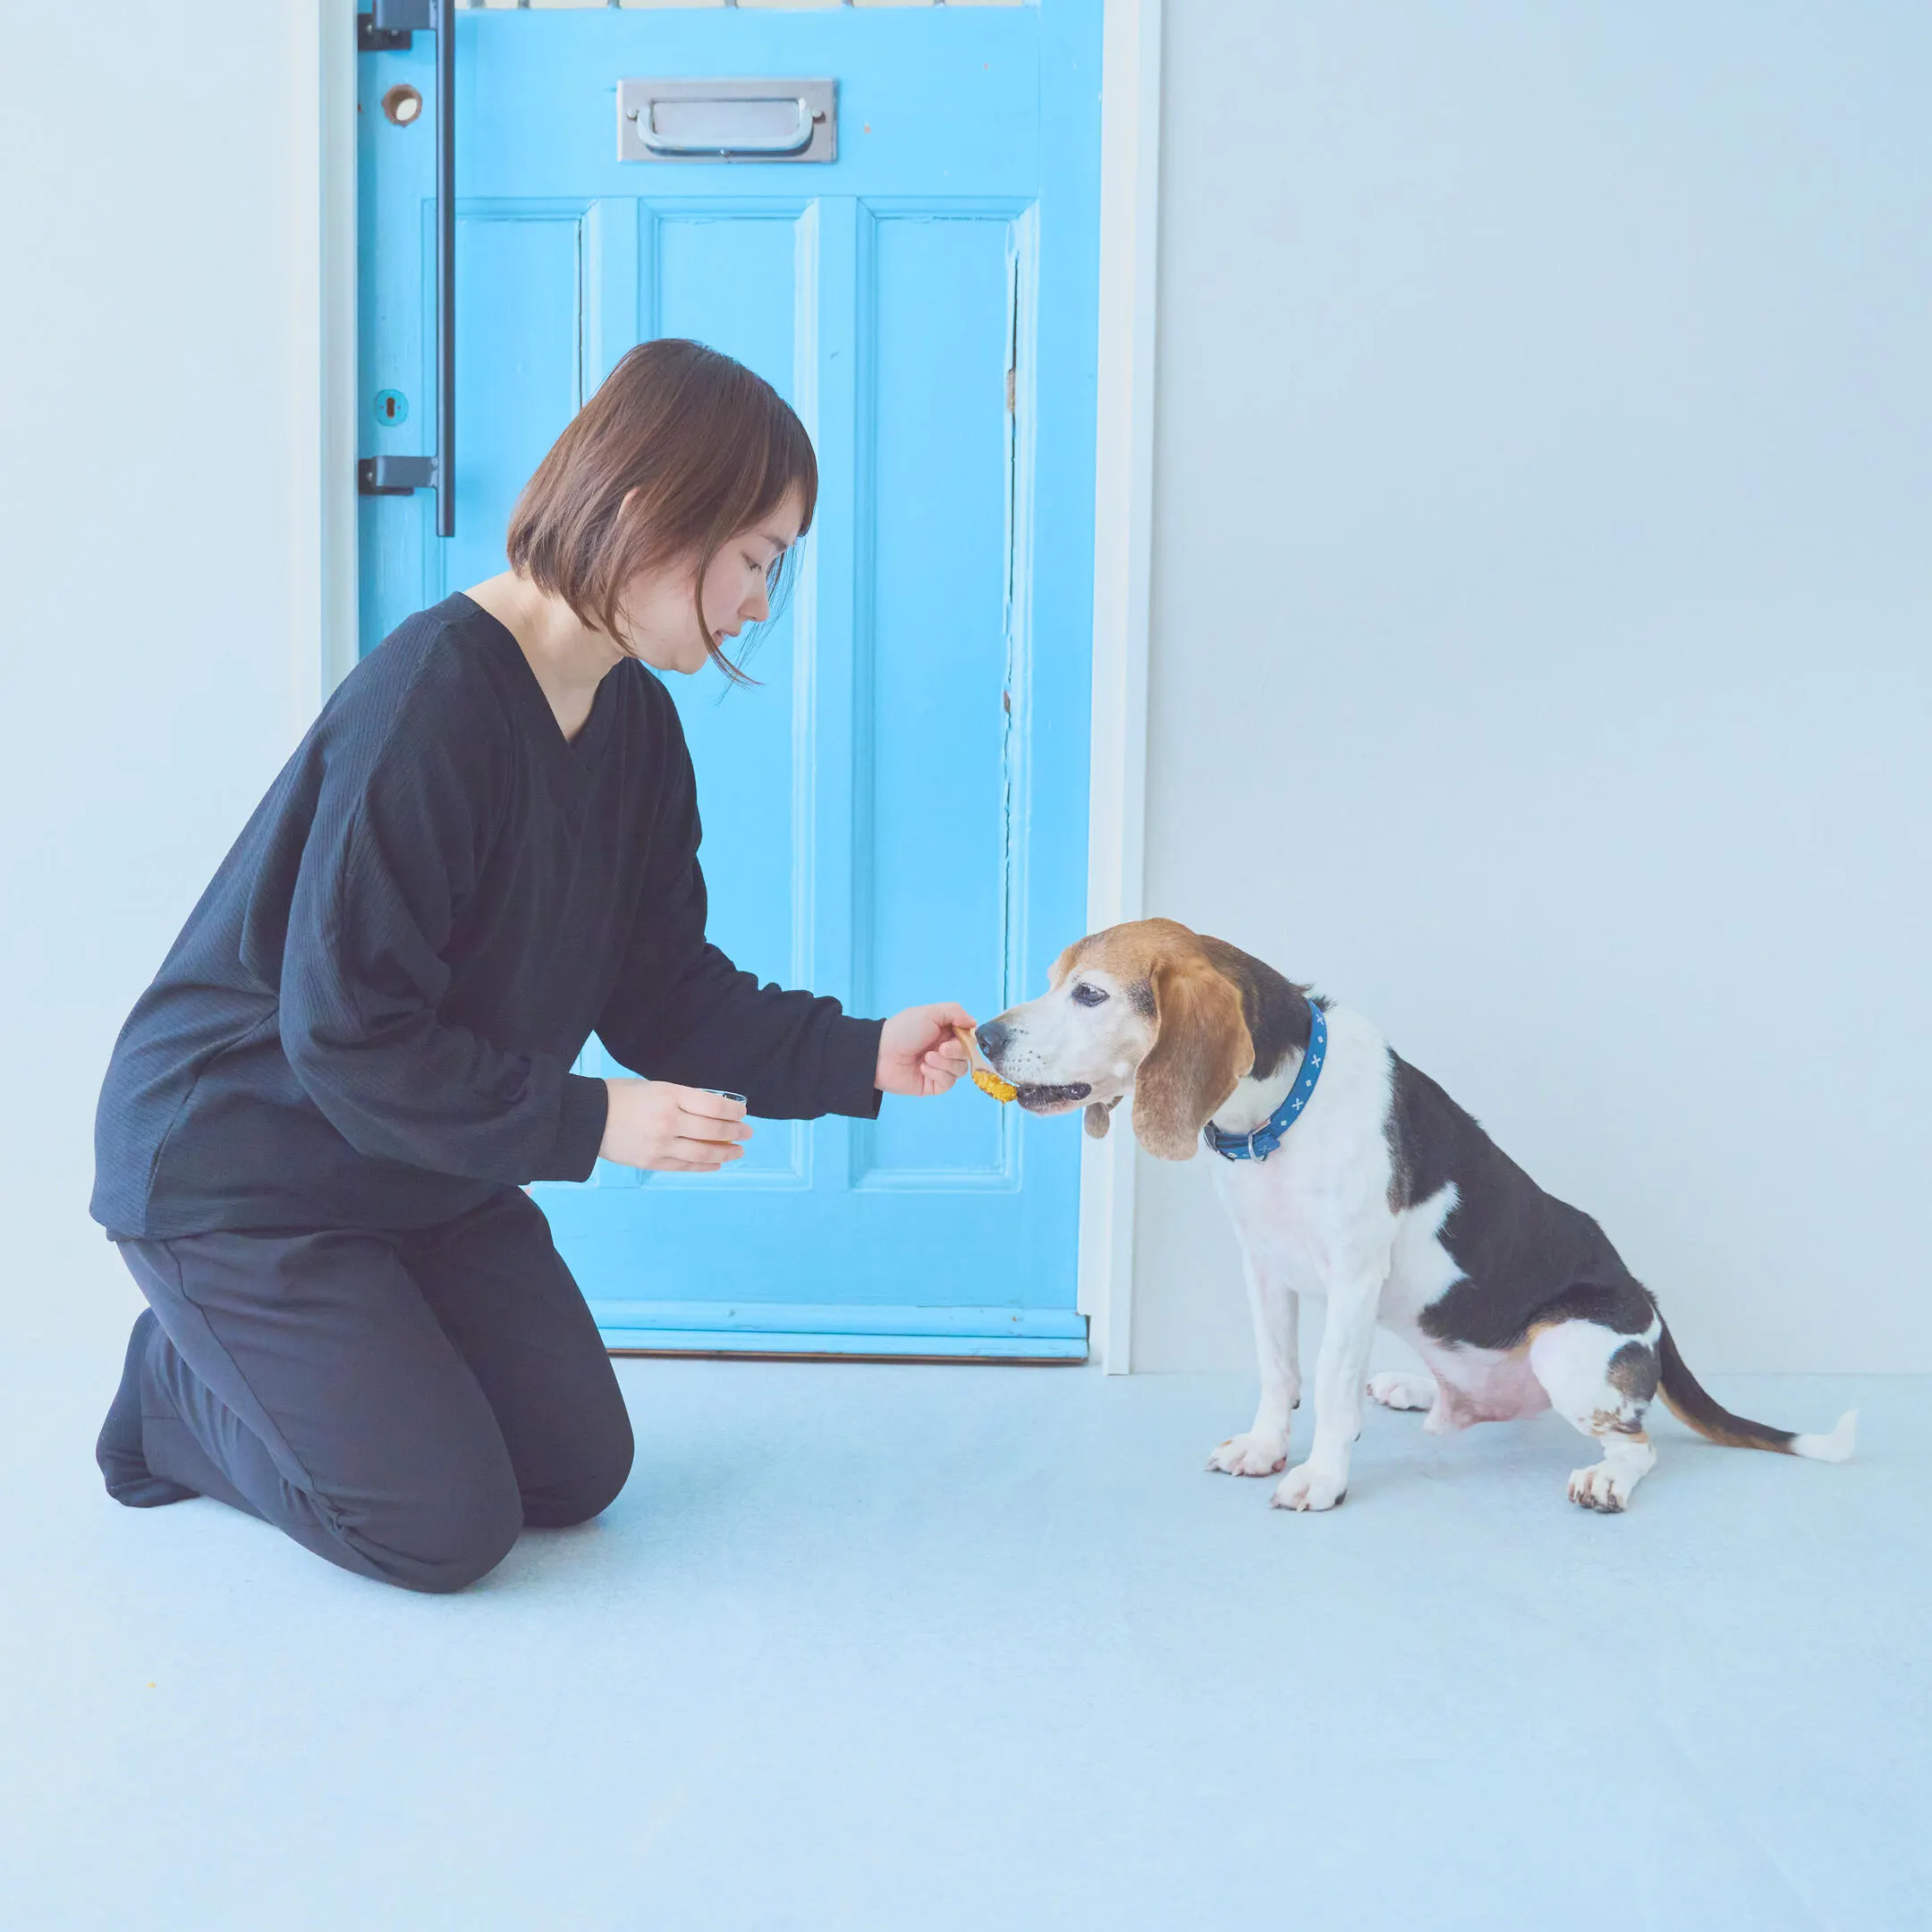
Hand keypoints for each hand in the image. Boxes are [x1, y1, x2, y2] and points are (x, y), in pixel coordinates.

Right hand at [599, 1079, 749, 1172]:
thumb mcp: (654, 1087)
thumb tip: (711, 1111)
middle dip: (735, 1132)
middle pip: (713, 1130)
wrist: (587, 1118)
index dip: (733, 1111)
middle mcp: (669, 1121)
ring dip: (726, 1152)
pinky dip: (705, 1165)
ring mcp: (661, 1145)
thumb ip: (681, 1099)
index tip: (742, 1113)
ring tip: (739, 1151)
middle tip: (748, 1132)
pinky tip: (717, 1162)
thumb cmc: (620, 1096)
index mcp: (669, 1096)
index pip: (713, 1106)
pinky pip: (685, 1166)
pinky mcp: (652, 1162)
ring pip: (703, 1152)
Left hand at [876, 1003, 974, 1097]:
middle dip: (956, 1051)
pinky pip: (948, 1082)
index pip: (968, 1037)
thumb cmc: (903, 1030)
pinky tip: (922, 1069)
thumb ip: (955, 1012)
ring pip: (961, 1069)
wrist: (880, 1054)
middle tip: (940, 1049)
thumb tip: (974, 1023)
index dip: (968, 1038)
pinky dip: (937, 1074)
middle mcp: (944, 1049)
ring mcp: (939, 1068)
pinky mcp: (933, 1084)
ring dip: (945, 1063)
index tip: (959, 1035)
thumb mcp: (930, 1013)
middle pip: (967, 1054)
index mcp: (944, 1031)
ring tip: (926, 1059)